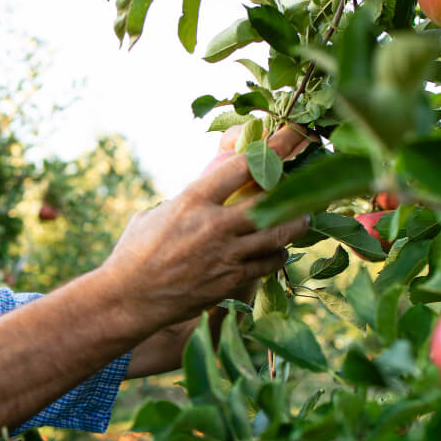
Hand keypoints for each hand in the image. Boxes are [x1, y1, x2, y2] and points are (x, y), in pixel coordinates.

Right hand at [103, 125, 310, 329]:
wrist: (129, 298)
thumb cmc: (134, 253)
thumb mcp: (156, 214)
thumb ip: (186, 200)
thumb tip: (206, 192)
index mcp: (191, 200)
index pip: (241, 167)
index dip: (268, 151)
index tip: (285, 142)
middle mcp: (213, 225)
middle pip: (269, 198)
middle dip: (295, 185)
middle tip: (311, 179)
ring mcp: (225, 255)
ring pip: (278, 234)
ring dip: (295, 223)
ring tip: (304, 216)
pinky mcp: (231, 281)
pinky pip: (267, 263)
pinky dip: (278, 254)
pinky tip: (278, 250)